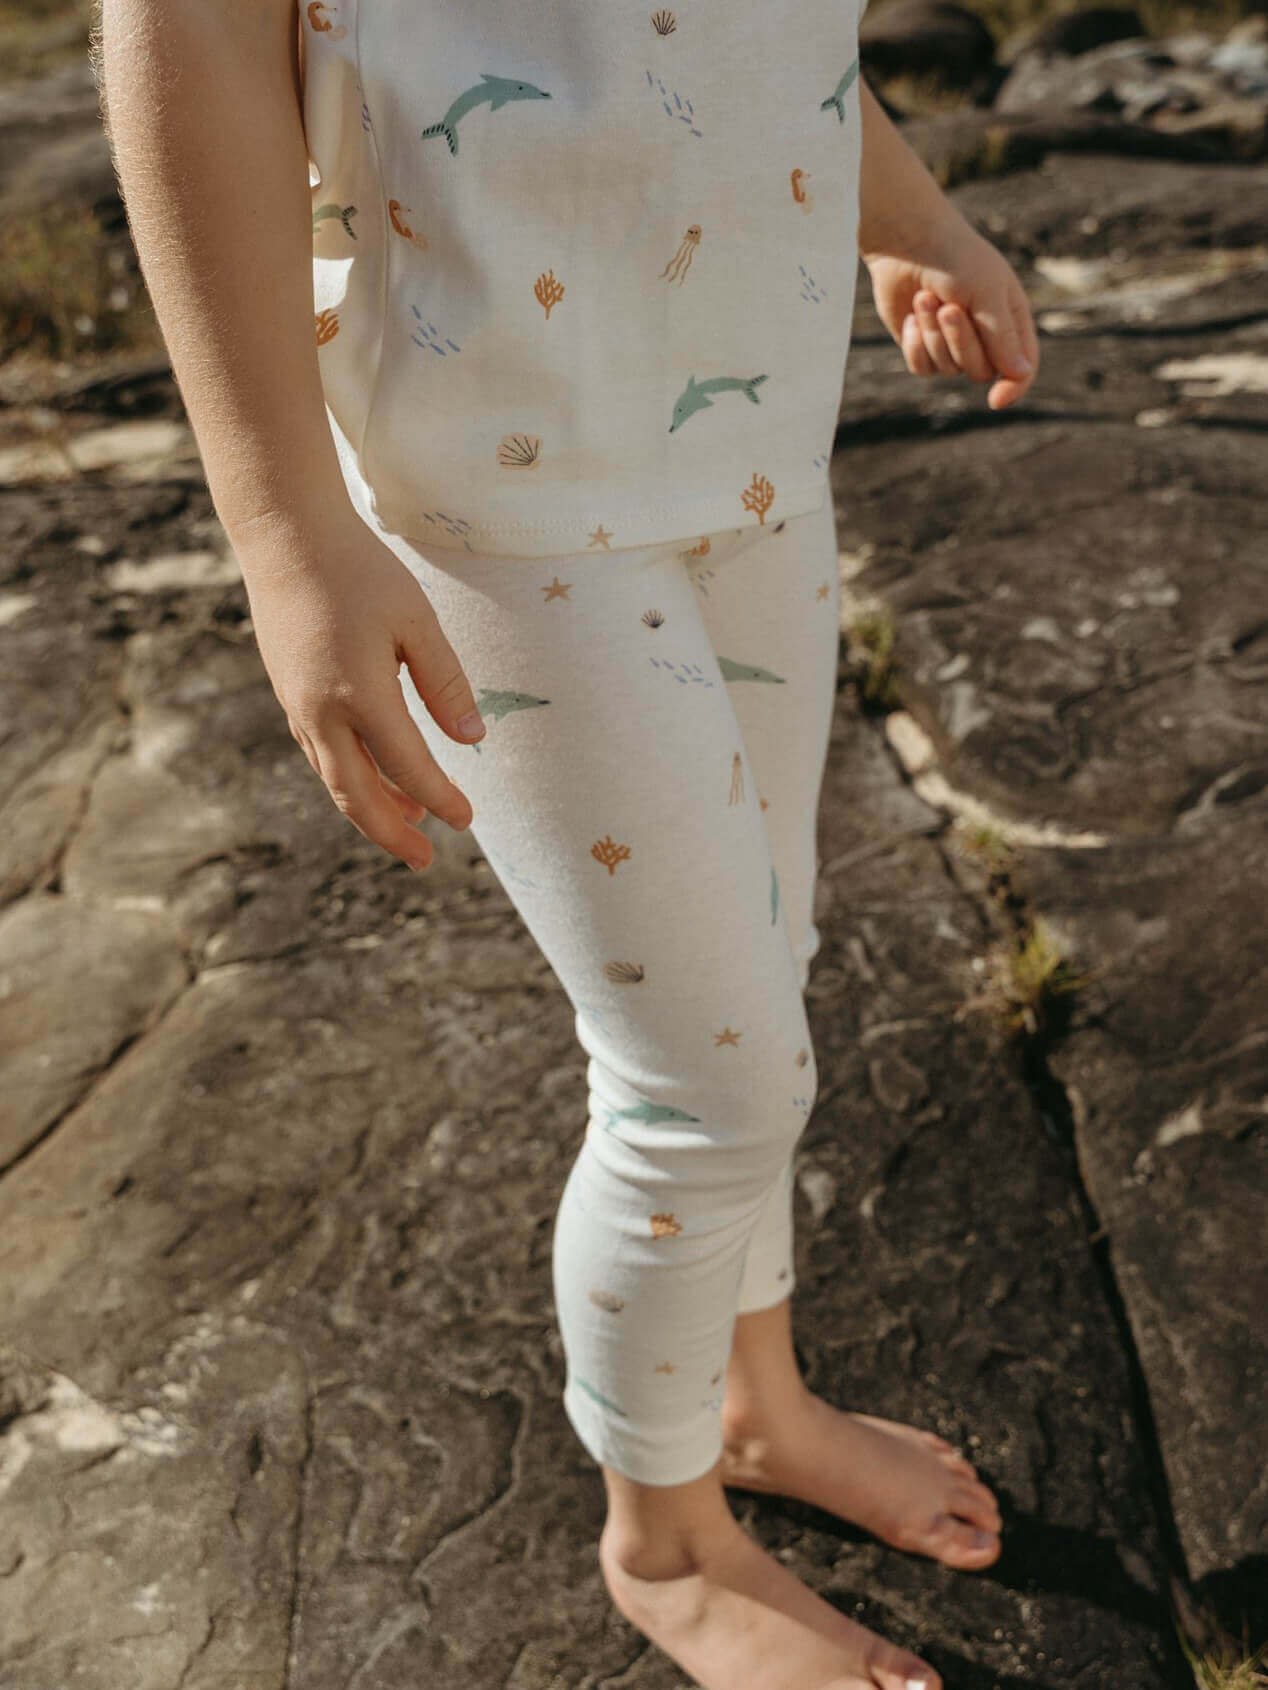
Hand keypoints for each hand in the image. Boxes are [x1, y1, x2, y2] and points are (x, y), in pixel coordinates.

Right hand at [229, 502, 485, 871]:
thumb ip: (445, 682)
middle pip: (357, 796)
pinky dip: (350, 778)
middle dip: (392, 834)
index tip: (467, 820)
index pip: (407, 765)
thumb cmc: (359, 571)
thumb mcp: (416, 620)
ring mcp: (298, 706)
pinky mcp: (289, 695)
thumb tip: (472, 738)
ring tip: (410, 824)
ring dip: (371, 809)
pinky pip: (321, 755)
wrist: (284, 536)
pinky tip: (374, 778)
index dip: (440, 797)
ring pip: (335, 779)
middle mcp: (321, 711)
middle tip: (425, 861)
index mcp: (358, 693)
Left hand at [862, 212, 1038, 408]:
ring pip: (948, 369)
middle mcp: (985, 335)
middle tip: (947, 307)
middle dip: (961, 341)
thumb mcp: (987, 293)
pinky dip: (916, 343)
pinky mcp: (923, 345)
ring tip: (926, 299)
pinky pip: (922, 368)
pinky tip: (913, 315)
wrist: (906, 242)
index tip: (996, 400)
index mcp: (1011, 319)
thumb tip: (1020, 373)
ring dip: (934, 335)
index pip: (1022, 367)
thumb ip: (1002, 335)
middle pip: (980, 371)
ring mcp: (952, 343)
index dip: (1014, 387)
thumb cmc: (955, 259)